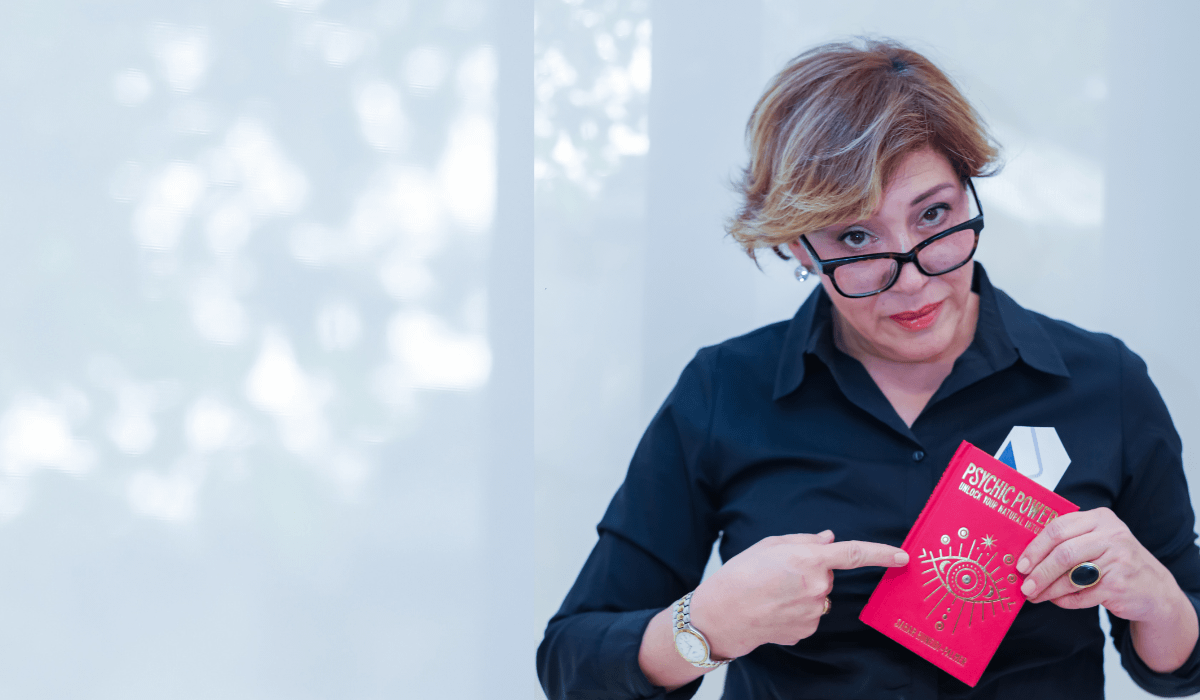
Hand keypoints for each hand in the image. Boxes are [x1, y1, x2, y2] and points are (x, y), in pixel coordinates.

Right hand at [688, 530, 908, 658]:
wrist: (722, 614)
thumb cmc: (740, 575)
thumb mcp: (769, 545)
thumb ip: (804, 541)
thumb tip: (829, 540)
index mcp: (808, 559)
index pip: (855, 554)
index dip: (882, 554)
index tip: (902, 556)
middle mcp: (817, 587)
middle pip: (828, 575)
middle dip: (811, 572)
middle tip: (780, 574)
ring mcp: (814, 612)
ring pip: (819, 597)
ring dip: (804, 593)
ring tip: (773, 593)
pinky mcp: (807, 630)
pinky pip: (810, 615)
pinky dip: (796, 611)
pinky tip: (775, 609)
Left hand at [1017, 507, 1182, 621]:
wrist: (1156, 590)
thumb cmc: (1117, 563)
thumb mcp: (1097, 541)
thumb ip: (1068, 541)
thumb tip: (1027, 557)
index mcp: (1100, 518)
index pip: (1058, 528)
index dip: (1035, 547)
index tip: (1021, 564)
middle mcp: (1112, 535)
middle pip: (1063, 553)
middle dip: (1039, 572)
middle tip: (1025, 585)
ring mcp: (1118, 560)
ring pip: (1070, 576)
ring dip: (1047, 589)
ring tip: (1034, 596)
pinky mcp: (1120, 585)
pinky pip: (1082, 594)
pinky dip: (1065, 600)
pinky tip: (1057, 601)